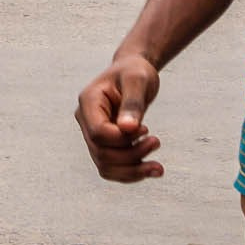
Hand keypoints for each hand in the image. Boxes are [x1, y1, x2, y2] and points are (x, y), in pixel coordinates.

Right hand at [75, 53, 163, 182]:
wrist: (134, 71)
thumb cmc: (135, 71)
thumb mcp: (138, 80)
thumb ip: (132, 103)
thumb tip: (128, 129)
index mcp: (89, 101)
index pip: (99, 133)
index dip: (122, 139)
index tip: (145, 129)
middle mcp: (86, 120)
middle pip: (102, 153)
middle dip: (132, 156)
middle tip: (157, 142)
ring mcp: (93, 134)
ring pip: (105, 166)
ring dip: (132, 171)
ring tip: (158, 167)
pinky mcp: (103, 144)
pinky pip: (112, 168)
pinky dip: (131, 173)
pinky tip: (151, 169)